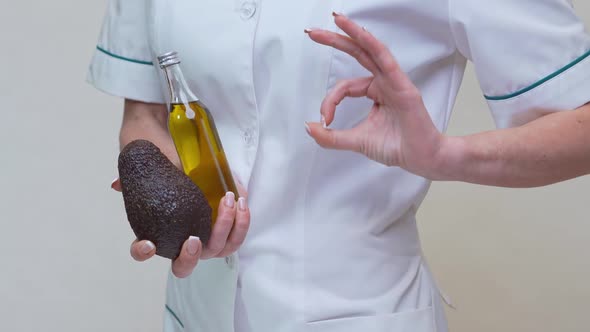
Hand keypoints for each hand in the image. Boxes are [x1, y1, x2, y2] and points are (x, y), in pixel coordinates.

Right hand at [112, 177, 249, 277]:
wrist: (202, 168)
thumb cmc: (175, 177)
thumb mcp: (156, 174)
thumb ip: (138, 177)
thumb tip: (117, 184)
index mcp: (160, 235)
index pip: (143, 251)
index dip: (143, 252)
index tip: (148, 244)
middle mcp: (184, 245)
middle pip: (184, 266)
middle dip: (189, 257)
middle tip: (193, 239)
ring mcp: (208, 244)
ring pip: (217, 250)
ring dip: (222, 229)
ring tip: (227, 202)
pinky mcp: (229, 234)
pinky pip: (237, 237)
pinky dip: (241, 223)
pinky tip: (239, 202)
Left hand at [304, 13, 444, 177]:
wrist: (421, 159)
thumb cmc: (397, 147)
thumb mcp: (356, 141)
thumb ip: (331, 136)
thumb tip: (309, 127)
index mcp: (375, 92)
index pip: (345, 87)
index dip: (330, 101)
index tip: (325, 120)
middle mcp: (384, 83)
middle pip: (356, 54)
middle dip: (335, 41)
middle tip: (313, 32)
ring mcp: (393, 82)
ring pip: (370, 51)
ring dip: (352, 34)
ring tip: (336, 20)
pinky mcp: (402, 87)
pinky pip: (385, 60)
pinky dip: (372, 45)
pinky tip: (360, 33)